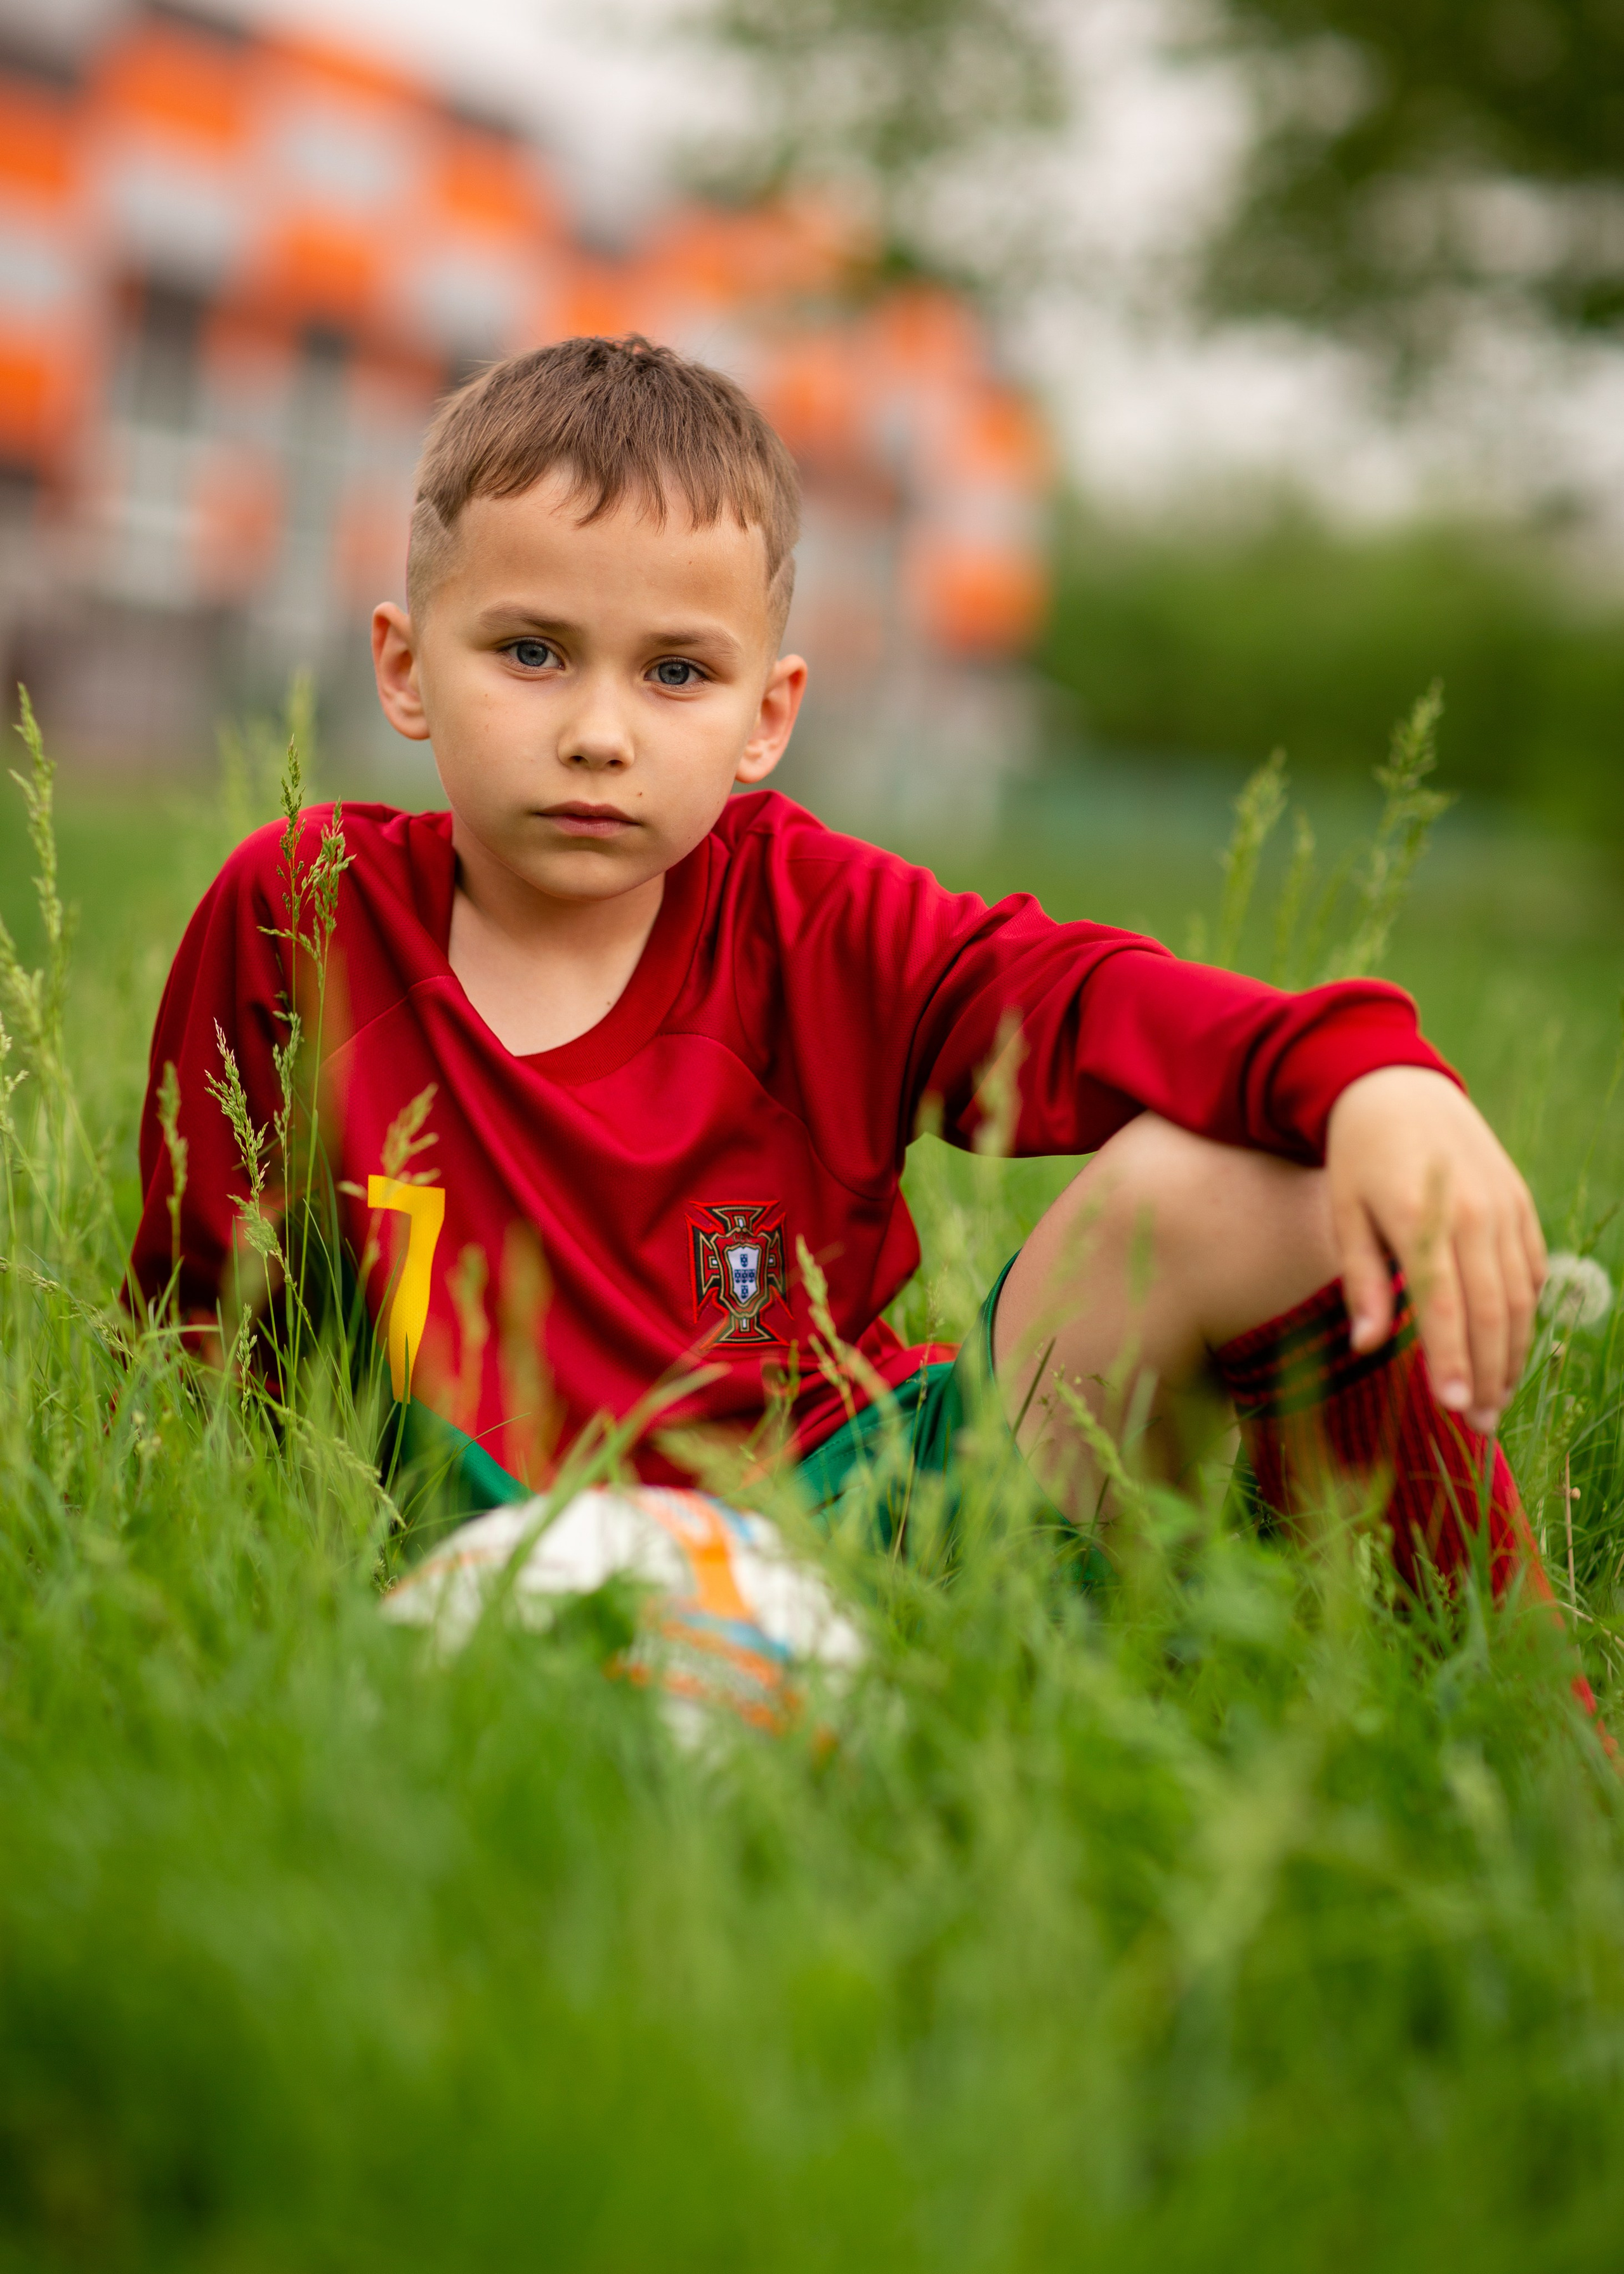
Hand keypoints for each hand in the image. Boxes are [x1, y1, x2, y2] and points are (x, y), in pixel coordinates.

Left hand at [1325, 1066, 1545, 1432]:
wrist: (1399, 1089)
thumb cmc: (1358, 1159)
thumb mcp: (1343, 1213)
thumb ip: (1360, 1281)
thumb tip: (1365, 1347)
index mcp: (1422, 1217)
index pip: (1444, 1304)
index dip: (1452, 1359)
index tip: (1454, 1408)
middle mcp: (1474, 1213)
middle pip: (1491, 1311)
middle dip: (1488, 1374)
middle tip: (1479, 1427)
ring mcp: (1505, 1207)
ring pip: (1520, 1297)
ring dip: (1512, 1355)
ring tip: (1495, 1401)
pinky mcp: (1521, 1205)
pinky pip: (1532, 1271)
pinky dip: (1525, 1315)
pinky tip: (1509, 1350)